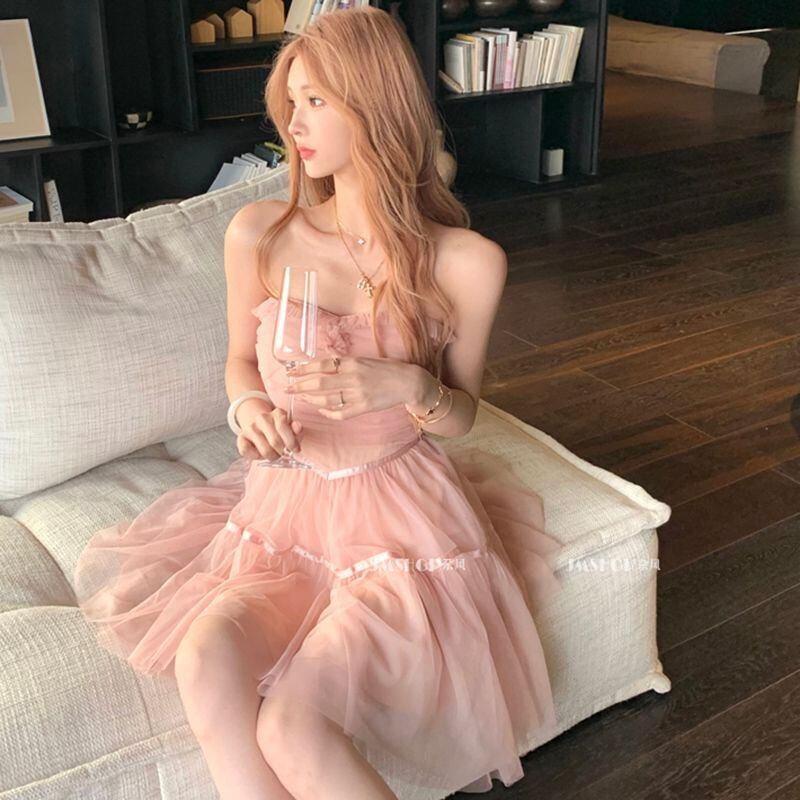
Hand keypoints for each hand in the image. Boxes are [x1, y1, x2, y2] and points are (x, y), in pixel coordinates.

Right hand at [236, 405, 302, 461]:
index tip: (295, 450)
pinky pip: (247, 451)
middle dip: (282, 452)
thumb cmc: (279, 431)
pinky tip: (260, 453)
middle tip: (284, 454)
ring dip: (272, 456)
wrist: (260, 427)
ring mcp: (250, 427)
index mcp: (277, 413)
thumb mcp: (291, 429)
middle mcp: (262, 418)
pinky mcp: (241, 437)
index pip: (283, 426)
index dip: (291, 441)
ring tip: (274, 454)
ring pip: (264, 450)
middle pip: (275, 441)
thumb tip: (298, 427)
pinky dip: (256, 456)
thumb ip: (296, 430)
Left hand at [286, 355, 415, 419]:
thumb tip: (325, 364)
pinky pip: (341, 412)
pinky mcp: (364, 407)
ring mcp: (358, 394)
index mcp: (353, 362)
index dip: (304, 368)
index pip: (322, 364)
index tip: (291, 371)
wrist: (409, 382)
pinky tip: (321, 410)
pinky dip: (328, 412)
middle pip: (320, 382)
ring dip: (311, 399)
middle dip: (300, 385)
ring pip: (328, 399)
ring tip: (301, 398)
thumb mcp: (365, 360)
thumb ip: (346, 363)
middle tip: (287, 388)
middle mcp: (353, 377)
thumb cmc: (388, 369)